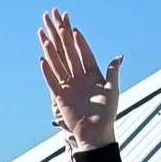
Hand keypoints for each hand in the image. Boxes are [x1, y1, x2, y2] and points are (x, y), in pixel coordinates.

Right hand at [37, 10, 122, 148]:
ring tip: (44, 40)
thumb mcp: (111, 91)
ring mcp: (69, 87)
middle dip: (64, 42)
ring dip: (52, 54)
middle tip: (58, 27)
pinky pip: (52, 83)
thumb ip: (112, 73)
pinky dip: (47, 73)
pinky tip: (42, 61)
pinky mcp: (60, 98)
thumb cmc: (106, 114)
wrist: (95, 134)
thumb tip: (118, 57)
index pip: (85, 55)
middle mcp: (79, 79)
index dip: (80, 43)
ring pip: (59, 66)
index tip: (75, 30)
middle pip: (69, 56)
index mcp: (93, 76)